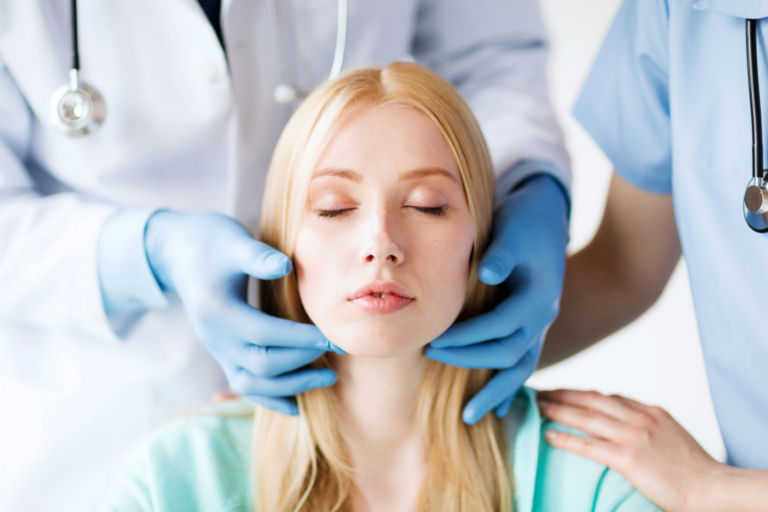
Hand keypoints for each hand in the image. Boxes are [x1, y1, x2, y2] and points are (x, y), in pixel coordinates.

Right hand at [145, 211, 340, 414]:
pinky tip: (296, 406)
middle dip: (303, 362)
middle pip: (260, 364)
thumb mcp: (234, 242)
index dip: (299, 338)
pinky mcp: (223, 353)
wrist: (179, 251)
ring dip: (291, 386)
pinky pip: (245, 384)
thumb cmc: (212, 242)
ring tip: (328, 378)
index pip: (263, 333)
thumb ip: (258, 257)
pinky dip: (270, 398)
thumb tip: (286, 266)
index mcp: (217, 310)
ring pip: (252, 383)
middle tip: (339, 351)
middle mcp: (215, 337)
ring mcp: (217, 348)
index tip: (332, 336)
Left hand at [425, 175, 567, 423]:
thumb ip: (502, 254)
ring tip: (470, 417)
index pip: (500, 325)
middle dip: (469, 359)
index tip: (435, 339)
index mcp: (539, 296)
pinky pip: (523, 361)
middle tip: (431, 355)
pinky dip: (508, 384)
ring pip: (521, 366)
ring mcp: (541, 324)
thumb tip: (487, 274)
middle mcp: (543, 316)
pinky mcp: (533, 325)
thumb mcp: (513, 231)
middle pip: (509, 352)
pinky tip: (495, 406)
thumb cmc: (523, 223)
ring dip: (495, 391)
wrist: (545, 217)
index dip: (467, 336)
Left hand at [538, 389, 725, 511]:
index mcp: (651, 411)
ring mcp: (633, 436)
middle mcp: (639, 417)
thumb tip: (623, 419)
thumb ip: (648, 424)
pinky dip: (565, 437)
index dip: (581, 392)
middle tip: (539, 391)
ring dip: (557, 409)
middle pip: (591, 399)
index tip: (562, 391)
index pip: (608, 396)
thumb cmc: (694, 470)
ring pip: (585, 416)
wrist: (712, 489)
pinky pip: (587, 445)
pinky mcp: (627, 458)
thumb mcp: (672, 434)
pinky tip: (548, 434)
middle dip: (562, 393)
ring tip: (537, 406)